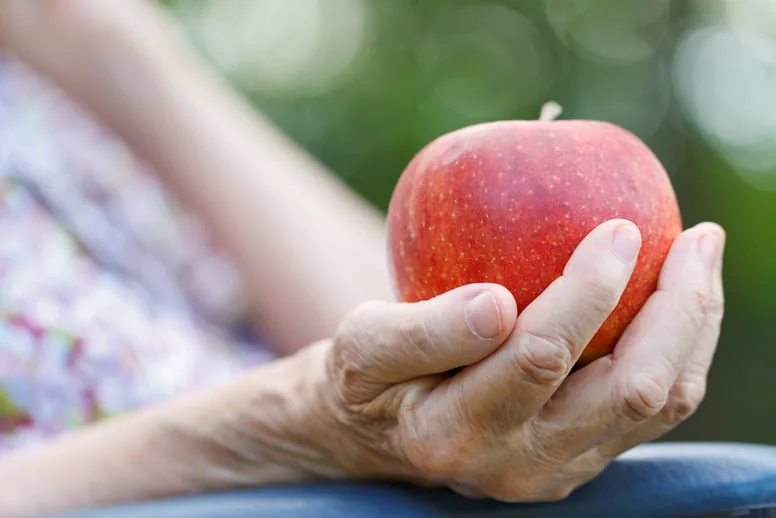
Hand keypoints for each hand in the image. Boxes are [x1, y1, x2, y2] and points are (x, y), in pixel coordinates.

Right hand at [270, 218, 724, 501]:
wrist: (382, 436)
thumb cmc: (366, 379)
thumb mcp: (361, 347)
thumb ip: (420, 331)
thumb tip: (498, 304)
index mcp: (457, 434)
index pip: (539, 356)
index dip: (587, 290)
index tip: (617, 228)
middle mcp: (520, 465)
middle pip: (631, 391)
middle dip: (677, 309)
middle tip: (695, 238)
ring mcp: (560, 468)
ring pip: (660, 403)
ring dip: (693, 326)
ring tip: (699, 255)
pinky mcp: (584, 457)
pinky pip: (655, 405)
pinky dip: (680, 345)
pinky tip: (677, 294)